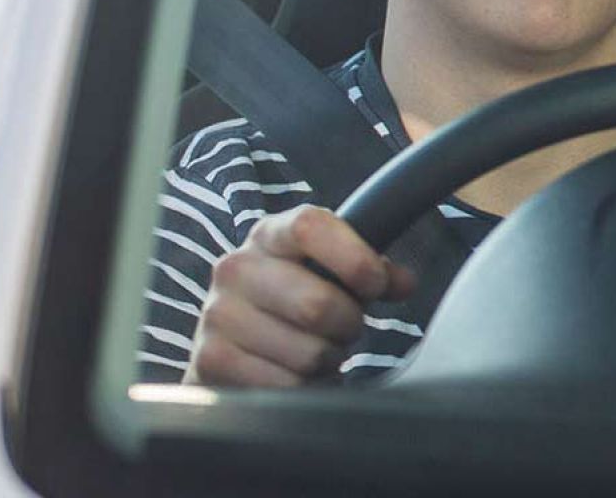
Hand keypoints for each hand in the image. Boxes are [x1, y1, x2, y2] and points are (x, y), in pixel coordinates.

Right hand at [183, 204, 415, 386]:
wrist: (231, 342)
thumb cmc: (289, 302)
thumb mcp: (325, 273)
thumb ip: (368, 270)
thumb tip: (402, 281)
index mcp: (269, 235)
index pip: (310, 227)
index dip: (354, 257)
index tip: (375, 284)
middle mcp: (236, 268)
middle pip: (317, 303)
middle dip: (346, 325)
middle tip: (341, 328)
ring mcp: (218, 314)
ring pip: (308, 353)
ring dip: (324, 361)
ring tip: (310, 351)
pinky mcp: (212, 360)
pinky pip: (286, 386)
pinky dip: (302, 389)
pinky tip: (290, 375)